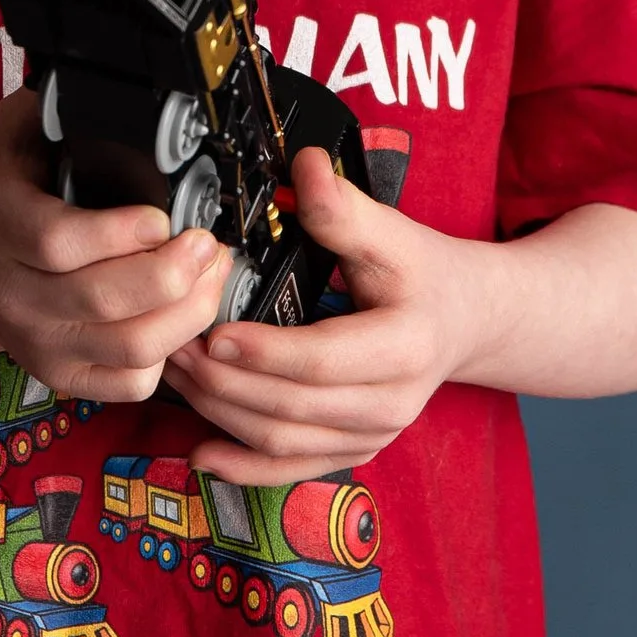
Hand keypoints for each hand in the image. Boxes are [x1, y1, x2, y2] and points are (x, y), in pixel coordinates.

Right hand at [0, 90, 231, 406]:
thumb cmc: (12, 187)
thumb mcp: (18, 129)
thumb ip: (58, 106)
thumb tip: (115, 82)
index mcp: (0, 222)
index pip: (58, 242)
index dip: (120, 233)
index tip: (163, 216)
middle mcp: (13, 291)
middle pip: (105, 299)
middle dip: (176, 272)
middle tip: (210, 243)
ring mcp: (38, 341)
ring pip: (131, 347)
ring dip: (189, 312)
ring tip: (213, 274)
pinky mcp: (64, 376)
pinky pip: (130, 383)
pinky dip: (172, 354)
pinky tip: (185, 315)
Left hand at [163, 144, 497, 484]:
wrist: (463, 321)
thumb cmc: (424, 276)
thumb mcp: (394, 234)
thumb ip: (343, 208)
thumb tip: (304, 168)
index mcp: (405, 347)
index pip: (322, 359)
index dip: (263, 352)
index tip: (213, 334)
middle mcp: (392, 403)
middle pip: (291, 406)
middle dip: (222, 380)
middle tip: (172, 345)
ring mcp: (372, 434)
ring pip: (282, 440)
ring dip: (219, 412)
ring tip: (175, 373)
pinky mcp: (353, 450)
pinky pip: (291, 469)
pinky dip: (242, 466)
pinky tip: (201, 452)